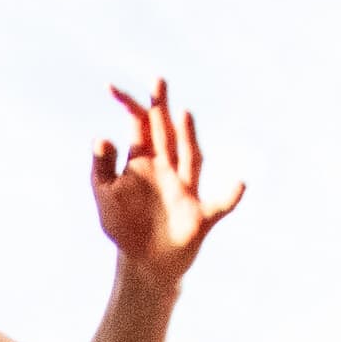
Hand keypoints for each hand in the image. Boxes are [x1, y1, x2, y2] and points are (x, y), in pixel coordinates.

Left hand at [92, 79, 242, 289]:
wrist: (145, 262)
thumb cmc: (125, 226)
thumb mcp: (106, 197)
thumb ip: (102, 169)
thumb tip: (99, 137)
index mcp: (143, 161)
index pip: (139, 126)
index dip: (127, 106)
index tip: (109, 88)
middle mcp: (167, 169)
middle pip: (165, 133)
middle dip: (160, 108)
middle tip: (156, 79)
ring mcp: (185, 190)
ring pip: (190, 158)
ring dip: (188, 137)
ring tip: (183, 114)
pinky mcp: (200, 216)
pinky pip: (219, 206)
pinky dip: (230, 197)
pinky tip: (240, 185)